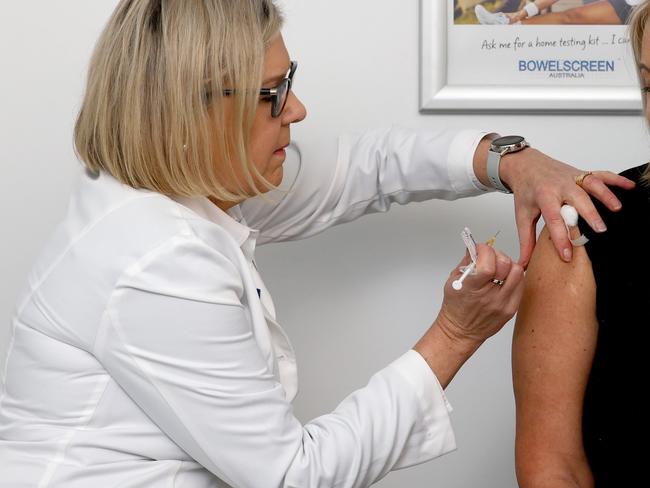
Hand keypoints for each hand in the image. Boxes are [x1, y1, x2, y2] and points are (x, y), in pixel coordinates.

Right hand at [436, 243, 524, 345]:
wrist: (461, 331)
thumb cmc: (455, 307)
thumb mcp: (453, 281)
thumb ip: (466, 261)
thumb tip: (475, 246)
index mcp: (471, 288)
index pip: (487, 264)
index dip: (485, 250)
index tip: (480, 249)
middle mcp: (489, 297)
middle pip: (505, 265)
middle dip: (497, 255)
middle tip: (489, 258)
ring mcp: (502, 304)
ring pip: (517, 273)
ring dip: (507, 265)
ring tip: (498, 269)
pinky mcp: (511, 309)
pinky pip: (521, 285)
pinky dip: (513, 277)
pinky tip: (504, 279)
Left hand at [500, 148, 634, 266]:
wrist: (525, 165)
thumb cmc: (525, 191)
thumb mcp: (522, 215)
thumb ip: (526, 241)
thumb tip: (524, 265)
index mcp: (543, 196)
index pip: (553, 219)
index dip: (560, 238)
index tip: (567, 255)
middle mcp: (559, 185)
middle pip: (576, 199)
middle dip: (588, 214)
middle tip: (600, 230)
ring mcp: (572, 177)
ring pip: (591, 184)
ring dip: (605, 195)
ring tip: (617, 209)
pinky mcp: (581, 173)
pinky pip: (600, 174)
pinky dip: (615, 179)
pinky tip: (629, 186)